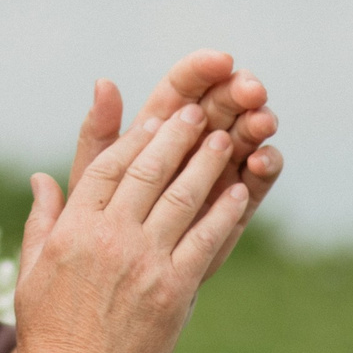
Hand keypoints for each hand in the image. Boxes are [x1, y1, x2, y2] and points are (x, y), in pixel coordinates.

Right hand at [15, 103, 251, 352]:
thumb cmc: (50, 335)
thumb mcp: (32, 273)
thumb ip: (41, 221)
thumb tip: (41, 177)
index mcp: (72, 232)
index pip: (104, 169)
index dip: (131, 141)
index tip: (151, 120)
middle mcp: (108, 239)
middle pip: (147, 173)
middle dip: (175, 137)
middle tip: (197, 113)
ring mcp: (144, 263)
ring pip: (182, 199)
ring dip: (206, 164)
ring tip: (223, 139)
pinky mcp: (174, 290)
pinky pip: (206, 240)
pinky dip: (224, 213)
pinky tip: (238, 193)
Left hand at [63, 52, 281, 269]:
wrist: (109, 292)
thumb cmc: (89, 231)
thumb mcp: (89, 181)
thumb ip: (97, 135)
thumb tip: (103, 83)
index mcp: (155, 127)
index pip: (183, 87)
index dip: (202, 70)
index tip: (221, 59)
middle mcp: (190, 145)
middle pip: (220, 106)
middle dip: (238, 93)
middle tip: (252, 89)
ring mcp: (215, 175)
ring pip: (244, 139)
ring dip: (256, 126)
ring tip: (263, 120)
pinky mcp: (233, 209)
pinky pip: (254, 182)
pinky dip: (263, 167)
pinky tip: (263, 159)